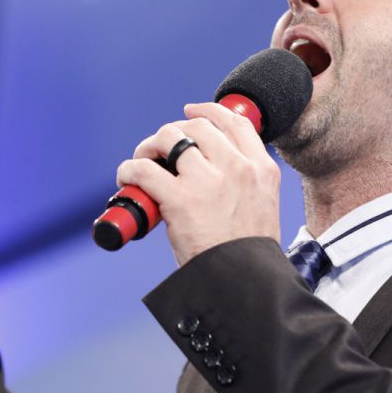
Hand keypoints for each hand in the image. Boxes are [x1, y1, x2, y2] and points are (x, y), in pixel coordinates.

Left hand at [117, 103, 281, 266]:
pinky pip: (144, 169)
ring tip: (143, 162)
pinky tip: (128, 180)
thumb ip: (247, 182)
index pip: (234, 122)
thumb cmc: (248, 252)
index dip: (208, 111)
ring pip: (169, 137)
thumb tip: (214, 169)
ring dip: (150, 146)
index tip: (191, 112)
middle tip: (160, 149)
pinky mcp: (181, 199)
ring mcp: (209, 181)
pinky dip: (130, 170)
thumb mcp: (263, 205)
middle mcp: (238, 168)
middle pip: (197, 126)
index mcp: (261, 169)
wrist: (244, 281)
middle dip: (173, 132)